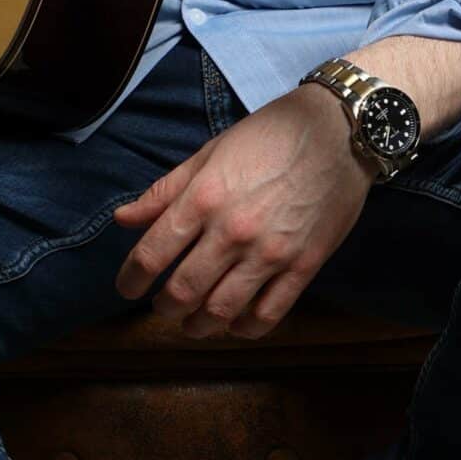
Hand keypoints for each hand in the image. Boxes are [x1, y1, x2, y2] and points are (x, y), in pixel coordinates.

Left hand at [113, 87, 371, 339]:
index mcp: (203, 198)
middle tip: (162, 305)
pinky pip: (269, 314)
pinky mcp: (304, 266)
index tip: (127, 287)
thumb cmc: (268, 136)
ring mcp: (270, 253)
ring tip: (193, 323)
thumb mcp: (209, 153)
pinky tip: (235, 323)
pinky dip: (245, 328)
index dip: (130, 279)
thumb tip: (123, 221)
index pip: (151, 254)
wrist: (337, 131)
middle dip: (163, 307)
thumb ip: (165, 191)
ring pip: (221, 311)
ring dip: (199, 325)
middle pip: (182, 291)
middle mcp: (232, 231)